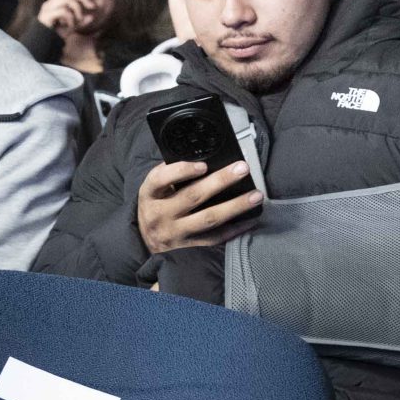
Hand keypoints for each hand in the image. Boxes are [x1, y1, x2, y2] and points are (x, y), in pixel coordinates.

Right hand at [39, 0, 100, 33]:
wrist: (42, 45)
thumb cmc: (56, 36)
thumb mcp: (72, 27)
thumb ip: (81, 22)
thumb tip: (91, 17)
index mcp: (54, 4)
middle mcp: (49, 4)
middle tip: (92, 6)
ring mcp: (46, 9)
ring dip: (78, 9)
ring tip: (79, 19)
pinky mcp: (46, 16)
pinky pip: (63, 11)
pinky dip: (71, 18)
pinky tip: (70, 26)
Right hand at [135, 159, 262, 255]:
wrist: (143, 237)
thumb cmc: (156, 202)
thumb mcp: (155, 186)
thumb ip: (173, 172)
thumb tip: (206, 154)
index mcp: (149, 194)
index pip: (160, 180)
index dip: (181, 171)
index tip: (203, 165)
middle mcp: (160, 214)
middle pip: (192, 197)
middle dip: (220, 181)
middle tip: (242, 169)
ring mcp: (175, 232)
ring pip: (208, 219)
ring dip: (235, 206)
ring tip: (256, 195)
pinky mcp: (188, 244)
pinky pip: (214, 238)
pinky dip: (235, 228)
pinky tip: (251, 219)